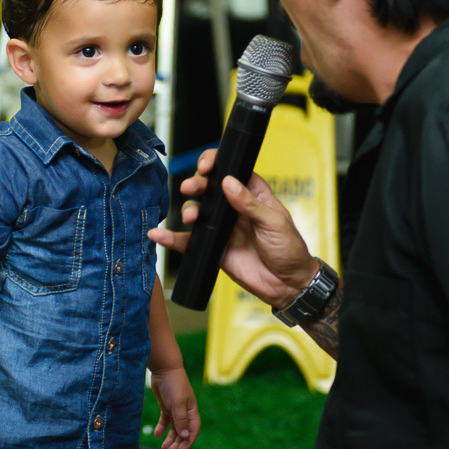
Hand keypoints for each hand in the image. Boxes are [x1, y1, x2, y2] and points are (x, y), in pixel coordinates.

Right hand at [148, 149, 316, 307]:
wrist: (287, 284)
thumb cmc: (289, 249)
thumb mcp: (274, 223)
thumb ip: (250, 204)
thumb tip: (228, 182)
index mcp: (252, 194)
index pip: (230, 170)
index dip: (215, 163)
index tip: (206, 166)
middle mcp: (233, 207)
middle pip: (208, 188)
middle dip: (196, 184)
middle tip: (192, 187)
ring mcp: (221, 227)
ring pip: (196, 211)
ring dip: (188, 209)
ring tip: (190, 217)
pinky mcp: (212, 247)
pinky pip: (189, 241)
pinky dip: (173, 238)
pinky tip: (159, 235)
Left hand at [150, 366, 199, 448]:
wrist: (164, 369)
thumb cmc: (174, 384)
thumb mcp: (178, 403)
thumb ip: (181, 419)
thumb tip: (185, 435)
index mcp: (191, 411)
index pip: (193, 430)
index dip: (188, 441)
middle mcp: (185, 412)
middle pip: (183, 431)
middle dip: (178, 443)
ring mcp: (175, 409)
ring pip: (174, 428)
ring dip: (170, 438)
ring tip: (164, 448)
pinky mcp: (166, 406)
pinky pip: (165, 421)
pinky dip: (161, 428)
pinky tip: (156, 434)